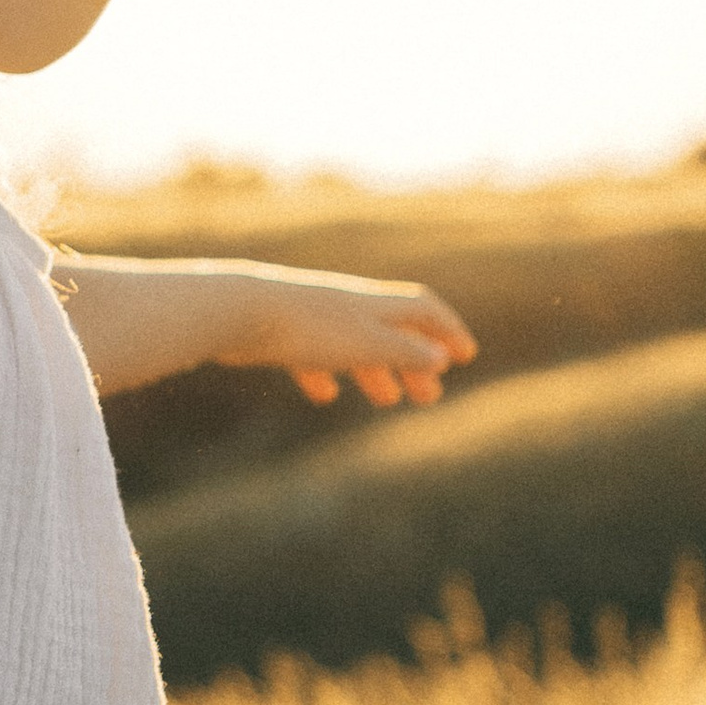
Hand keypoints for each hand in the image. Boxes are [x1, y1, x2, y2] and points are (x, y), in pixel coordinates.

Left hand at [227, 269, 478, 407]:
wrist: (239, 311)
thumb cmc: (309, 328)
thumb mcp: (367, 344)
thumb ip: (404, 352)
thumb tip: (440, 358)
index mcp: (374, 303)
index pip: (424, 310)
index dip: (448, 330)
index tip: (466, 355)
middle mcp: (348, 305)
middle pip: (392, 332)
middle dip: (414, 363)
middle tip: (430, 398)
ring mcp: (315, 318)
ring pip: (355, 345)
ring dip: (376, 372)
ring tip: (388, 401)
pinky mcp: (283, 334)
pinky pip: (313, 355)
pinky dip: (325, 374)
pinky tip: (324, 395)